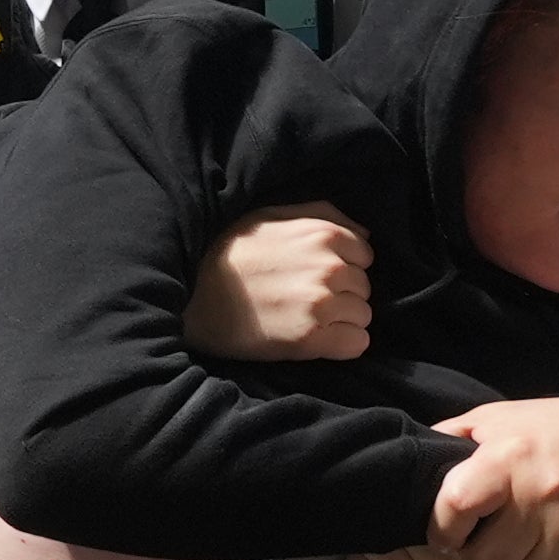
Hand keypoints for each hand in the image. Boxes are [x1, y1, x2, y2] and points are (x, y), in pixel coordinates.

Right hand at [185, 207, 371, 362]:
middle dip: (342, 294)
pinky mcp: (311, 339)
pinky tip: (316, 339)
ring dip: (341, 320)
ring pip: (362, 315)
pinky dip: (343, 344)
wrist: (193, 295)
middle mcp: (329, 268)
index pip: (365, 255)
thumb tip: (365, 234)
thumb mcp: (272, 215)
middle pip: (364, 287)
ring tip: (306, 319)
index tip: (317, 276)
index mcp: (323, 234)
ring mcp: (321, 304)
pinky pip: (357, 343)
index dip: (344, 266)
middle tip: (306, 299)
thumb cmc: (229, 251)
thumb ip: (323, 216)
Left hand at [429, 377, 558, 559]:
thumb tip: (419, 459)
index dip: (442, 527)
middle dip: (482, 558)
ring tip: (524, 553)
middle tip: (491, 545)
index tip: (449, 533)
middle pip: (489, 558)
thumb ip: (458, 437)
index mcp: (508, 455)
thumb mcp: (505, 416)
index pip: (454, 505)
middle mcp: (540, 490)